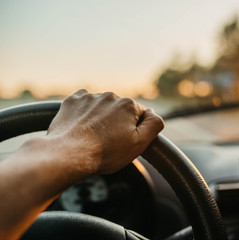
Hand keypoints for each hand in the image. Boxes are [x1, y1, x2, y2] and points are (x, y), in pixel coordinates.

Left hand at [47, 89, 163, 173]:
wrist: (68, 154)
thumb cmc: (105, 152)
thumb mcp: (139, 144)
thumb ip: (154, 125)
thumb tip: (154, 113)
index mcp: (128, 105)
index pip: (139, 116)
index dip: (134, 131)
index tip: (123, 142)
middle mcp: (110, 96)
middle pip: (120, 111)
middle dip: (117, 124)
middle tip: (108, 142)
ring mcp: (89, 97)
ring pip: (102, 107)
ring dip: (101, 119)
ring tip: (93, 138)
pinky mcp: (72, 101)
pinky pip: (83, 104)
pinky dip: (85, 114)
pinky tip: (82, 127)